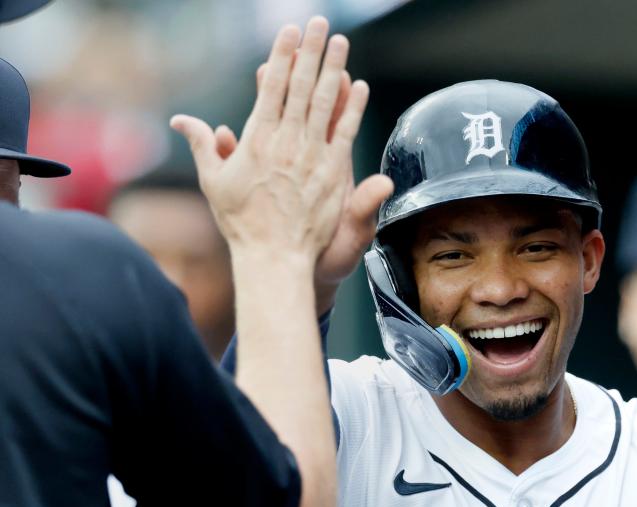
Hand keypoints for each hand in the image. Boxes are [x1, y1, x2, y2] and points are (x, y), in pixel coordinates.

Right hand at [171, 17, 391, 269]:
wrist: (273, 257)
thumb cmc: (241, 223)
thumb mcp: (214, 183)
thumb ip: (203, 146)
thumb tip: (181, 121)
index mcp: (257, 140)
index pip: (273, 88)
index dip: (283, 56)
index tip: (289, 31)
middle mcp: (287, 143)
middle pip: (302, 87)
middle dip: (311, 51)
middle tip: (319, 22)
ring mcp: (312, 156)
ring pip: (325, 103)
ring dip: (334, 69)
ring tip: (341, 42)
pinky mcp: (333, 173)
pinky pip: (345, 134)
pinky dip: (351, 109)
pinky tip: (359, 86)